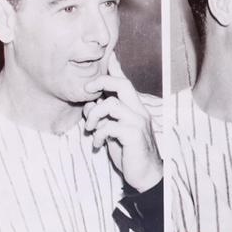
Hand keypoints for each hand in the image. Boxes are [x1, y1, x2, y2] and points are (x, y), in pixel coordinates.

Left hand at [83, 52, 161, 191]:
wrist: (145, 175)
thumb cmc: (129, 153)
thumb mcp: (113, 132)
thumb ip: (104, 117)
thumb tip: (88, 105)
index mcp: (135, 108)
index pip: (125, 83)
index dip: (116, 69)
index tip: (108, 55)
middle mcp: (139, 111)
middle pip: (122, 85)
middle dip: (101, 82)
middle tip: (86, 90)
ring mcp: (138, 122)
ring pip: (111, 104)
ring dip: (93, 116)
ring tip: (90, 129)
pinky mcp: (134, 135)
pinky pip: (109, 126)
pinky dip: (99, 135)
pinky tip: (98, 144)